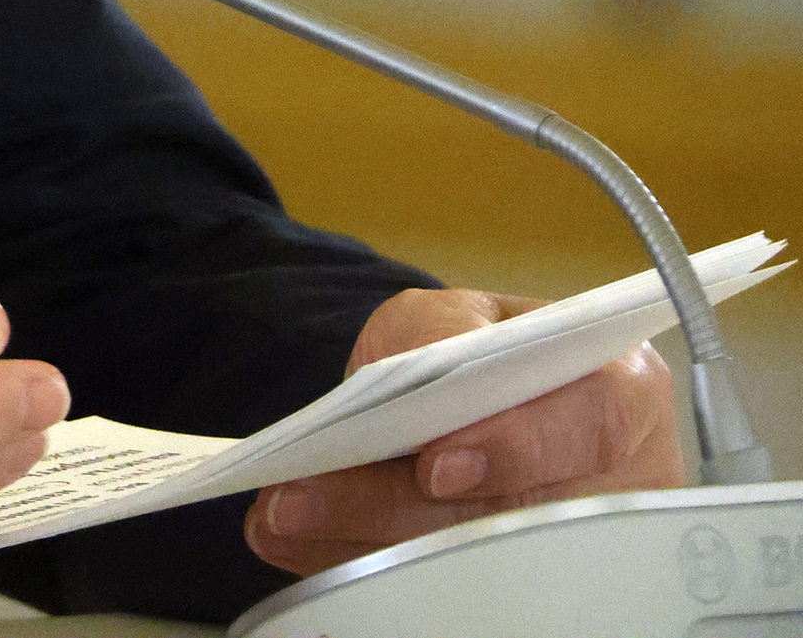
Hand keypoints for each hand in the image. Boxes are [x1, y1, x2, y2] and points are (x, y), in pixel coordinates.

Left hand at [246, 287, 685, 577]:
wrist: (464, 394)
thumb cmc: (475, 349)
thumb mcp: (455, 314)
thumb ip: (440, 331)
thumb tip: (424, 368)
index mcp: (621, 389)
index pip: (593, 420)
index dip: (517, 446)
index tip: (435, 467)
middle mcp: (615, 480)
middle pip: (519, 514)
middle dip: (404, 510)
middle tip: (306, 502)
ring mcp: (575, 543)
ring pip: (477, 566)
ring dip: (369, 546)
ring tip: (282, 521)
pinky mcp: (527, 582)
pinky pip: (451, 589)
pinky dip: (368, 568)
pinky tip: (302, 549)